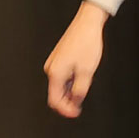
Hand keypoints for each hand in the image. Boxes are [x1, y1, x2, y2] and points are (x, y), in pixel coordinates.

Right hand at [45, 1, 109, 116]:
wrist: (87, 23)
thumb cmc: (87, 43)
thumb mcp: (87, 72)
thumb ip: (80, 90)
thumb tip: (75, 103)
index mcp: (55, 73)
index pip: (55, 100)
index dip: (65, 110)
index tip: (76, 114)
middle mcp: (51, 68)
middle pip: (55, 94)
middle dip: (66, 103)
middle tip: (79, 108)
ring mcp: (54, 63)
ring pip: (58, 85)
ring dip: (68, 94)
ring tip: (82, 95)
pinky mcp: (59, 58)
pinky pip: (61, 77)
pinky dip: (68, 84)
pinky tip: (79, 84)